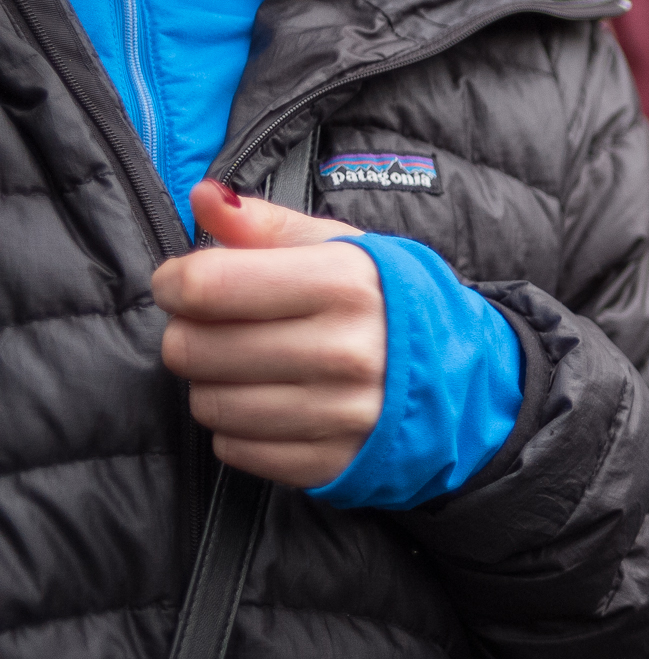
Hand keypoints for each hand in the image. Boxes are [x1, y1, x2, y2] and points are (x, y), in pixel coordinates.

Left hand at [152, 181, 382, 488]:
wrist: (463, 376)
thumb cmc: (388, 302)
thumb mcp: (342, 248)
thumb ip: (266, 223)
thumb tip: (204, 196)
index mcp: (344, 284)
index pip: (205, 285)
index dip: (174, 282)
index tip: (184, 283)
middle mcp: (344, 351)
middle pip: (192, 349)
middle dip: (189, 334)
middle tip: (219, 327)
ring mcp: (339, 414)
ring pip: (206, 404)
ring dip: (212, 384)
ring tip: (248, 367)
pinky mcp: (330, 462)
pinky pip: (233, 448)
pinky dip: (238, 428)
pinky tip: (272, 403)